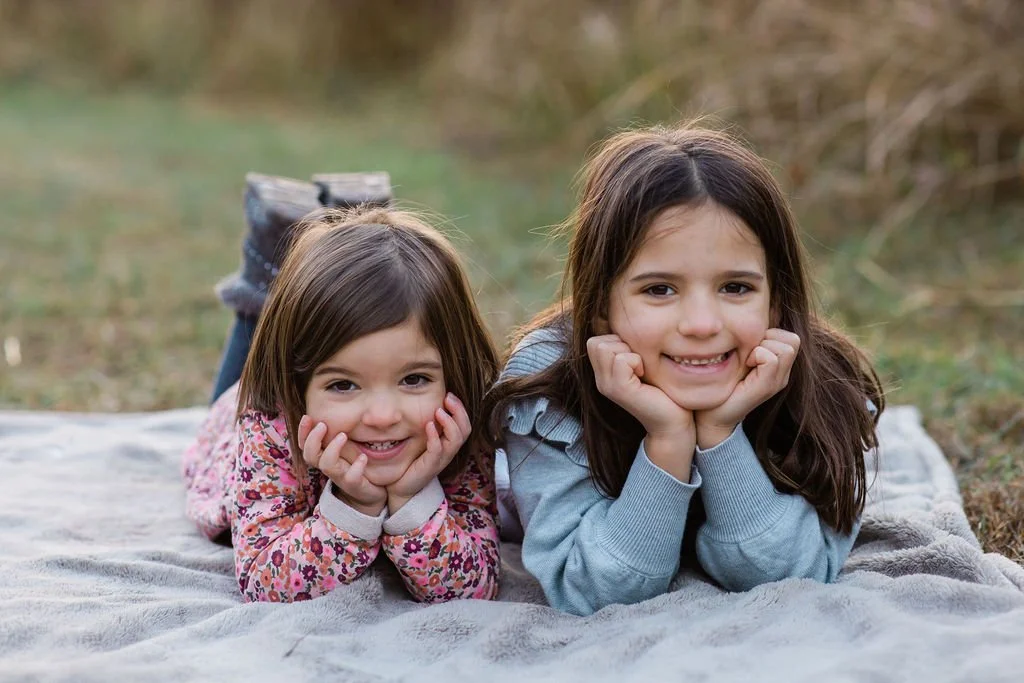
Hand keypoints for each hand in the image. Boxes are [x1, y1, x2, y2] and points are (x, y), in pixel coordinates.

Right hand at [298, 415, 386, 516]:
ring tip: (343, 435)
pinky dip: (356, 467)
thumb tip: (337, 411)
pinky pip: (351, 478)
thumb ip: (338, 435)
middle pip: (310, 455)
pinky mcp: (354, 485)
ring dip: (333, 449)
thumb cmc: (354, 468)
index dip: (302, 432)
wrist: (368, 495)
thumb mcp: (345, 450)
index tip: (307, 416)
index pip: (305, 445)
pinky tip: (363, 458)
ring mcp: (340, 476)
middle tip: (323, 425)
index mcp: (324, 456)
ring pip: (327, 465)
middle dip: (313, 439)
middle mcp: (329, 466)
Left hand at [386, 393, 469, 512]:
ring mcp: (441, 459)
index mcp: (448, 444)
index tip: (449, 395)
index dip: (460, 409)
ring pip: (456, 439)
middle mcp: (448, 451)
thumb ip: (427, 425)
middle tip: (448, 397)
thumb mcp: (421, 440)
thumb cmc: (411, 462)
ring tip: (439, 410)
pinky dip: (435, 436)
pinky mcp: (430, 466)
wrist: (400, 487)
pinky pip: (438, 450)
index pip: (464, 424)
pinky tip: (428, 425)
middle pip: (465, 430)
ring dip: (449, 422)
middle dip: (459, 411)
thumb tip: (426, 403)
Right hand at [587, 334, 694, 480]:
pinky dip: (636, 361)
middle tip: (638, 362)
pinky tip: (644, 375)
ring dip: (628, 351)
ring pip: (605, 348)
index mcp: (604, 374)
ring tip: (641, 369)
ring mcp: (607, 386)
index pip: (594, 342)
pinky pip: (621, 360)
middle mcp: (600, 380)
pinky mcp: (619, 390)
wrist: (672, 424)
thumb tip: (629, 327)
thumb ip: (630, 351)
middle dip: (619, 343)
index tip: (635, 358)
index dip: (616, 341)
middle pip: (595, 343)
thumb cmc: (664, 393)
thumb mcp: (642, 366)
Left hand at [695, 329, 799, 448]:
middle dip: (768, 339)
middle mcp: (782, 374)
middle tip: (748, 355)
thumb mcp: (739, 358)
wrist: (711, 416)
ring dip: (761, 347)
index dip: (770, 335)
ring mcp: (777, 381)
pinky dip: (756, 356)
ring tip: (746, 362)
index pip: (790, 337)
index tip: (749, 350)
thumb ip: (750, 342)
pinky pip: (770, 357)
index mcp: (778, 366)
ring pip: (784, 347)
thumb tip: (760, 316)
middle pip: (792, 339)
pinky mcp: (767, 387)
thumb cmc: (721, 385)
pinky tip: (744, 366)